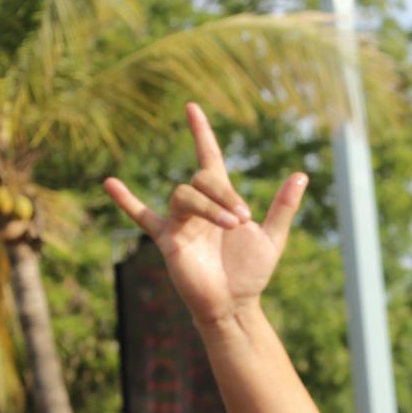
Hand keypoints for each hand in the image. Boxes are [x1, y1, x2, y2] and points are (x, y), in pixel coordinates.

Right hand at [103, 103, 306, 327]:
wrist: (234, 304)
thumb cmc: (251, 273)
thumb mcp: (273, 238)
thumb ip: (284, 207)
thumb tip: (301, 175)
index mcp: (222, 200)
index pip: (209, 159)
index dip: (202, 134)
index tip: (191, 107)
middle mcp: (198, 206)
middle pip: (202, 179)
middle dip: (224, 194)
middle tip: (244, 218)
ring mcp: (180, 221)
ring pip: (185, 195)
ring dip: (209, 207)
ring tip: (232, 225)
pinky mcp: (168, 239)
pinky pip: (142, 217)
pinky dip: (127, 201)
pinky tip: (111, 183)